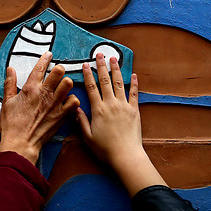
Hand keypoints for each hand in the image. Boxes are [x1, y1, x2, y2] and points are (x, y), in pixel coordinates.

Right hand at [0, 52, 79, 163]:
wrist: (21, 144)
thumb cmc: (12, 125)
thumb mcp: (6, 102)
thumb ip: (9, 84)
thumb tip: (10, 69)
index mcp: (30, 88)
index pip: (40, 67)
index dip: (45, 58)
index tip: (49, 55)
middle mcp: (44, 93)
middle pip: (59, 71)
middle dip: (58, 70)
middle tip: (56, 74)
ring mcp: (54, 104)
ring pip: (69, 84)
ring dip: (67, 83)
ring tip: (63, 87)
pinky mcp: (61, 115)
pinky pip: (74, 102)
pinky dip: (73, 100)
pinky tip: (68, 102)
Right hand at [76, 54, 165, 195]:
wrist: (126, 156)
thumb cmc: (105, 149)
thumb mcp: (88, 137)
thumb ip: (81, 120)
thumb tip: (76, 107)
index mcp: (98, 109)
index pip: (91, 88)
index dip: (88, 75)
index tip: (85, 64)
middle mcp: (111, 104)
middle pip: (105, 81)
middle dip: (101, 66)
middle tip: (100, 54)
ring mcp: (123, 106)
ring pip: (119, 83)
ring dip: (116, 70)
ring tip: (114, 59)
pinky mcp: (134, 110)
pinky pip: (134, 94)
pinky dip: (134, 83)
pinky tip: (133, 75)